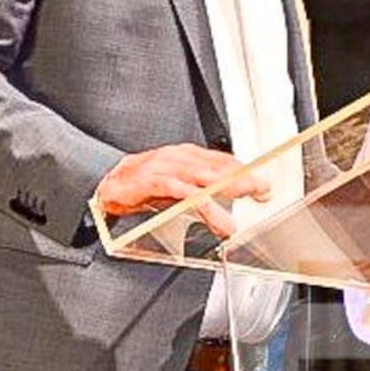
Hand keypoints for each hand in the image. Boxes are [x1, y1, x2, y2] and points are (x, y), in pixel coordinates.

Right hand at [93, 144, 265, 231]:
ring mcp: (167, 166)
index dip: (244, 171)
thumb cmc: (142, 185)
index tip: (263, 183)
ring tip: (241, 212)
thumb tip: (222, 204)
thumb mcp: (177, 188)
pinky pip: (182, 191)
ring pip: (203, 178)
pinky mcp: (153, 179)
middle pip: (218, 166)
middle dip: (243, 179)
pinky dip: (200, 202)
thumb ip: (199, 192)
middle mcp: (180, 157)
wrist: (106, 184)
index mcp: (187, 156)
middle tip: (262, 190)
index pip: (222, 161)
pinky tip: (212, 214)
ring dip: (225, 194)